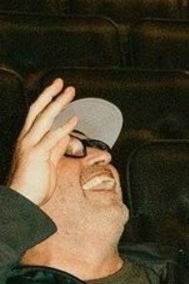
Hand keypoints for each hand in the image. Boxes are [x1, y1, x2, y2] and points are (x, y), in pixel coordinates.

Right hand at [7, 79, 77, 207]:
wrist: (21, 201)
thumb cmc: (33, 185)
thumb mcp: (47, 163)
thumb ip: (56, 149)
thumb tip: (66, 137)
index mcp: (28, 140)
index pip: (36, 115)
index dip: (46, 101)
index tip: (57, 90)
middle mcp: (26, 140)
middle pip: (37, 110)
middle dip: (49, 95)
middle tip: (61, 83)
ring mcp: (30, 146)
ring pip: (43, 118)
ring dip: (58, 104)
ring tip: (69, 93)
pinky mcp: (36, 155)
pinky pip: (51, 138)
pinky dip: (63, 127)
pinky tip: (73, 120)